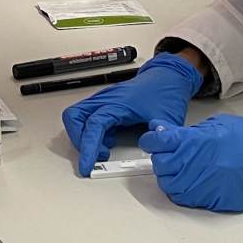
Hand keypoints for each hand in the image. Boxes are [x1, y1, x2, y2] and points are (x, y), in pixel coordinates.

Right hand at [62, 52, 202, 176]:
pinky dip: (92, 134)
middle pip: (74, 118)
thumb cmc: (165, 90)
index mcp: (119, 102)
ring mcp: (103, 101)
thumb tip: (155, 154)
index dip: (88, 147)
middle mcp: (106, 99)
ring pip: (77, 118)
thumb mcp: (166, 118)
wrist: (168, 76)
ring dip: (83, 137)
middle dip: (79, 141)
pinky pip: (87, 119)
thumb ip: (158, 138)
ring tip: (102, 149)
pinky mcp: (105, 105)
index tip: (86, 165)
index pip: (94, 125)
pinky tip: (108, 140)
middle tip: (93, 156)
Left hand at [139, 114, 242, 212]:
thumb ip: (192, 132)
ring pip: (171, 186)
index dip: (152, 140)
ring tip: (178, 167)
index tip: (153, 139)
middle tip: (167, 152)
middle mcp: (200, 166)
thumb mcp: (222, 125)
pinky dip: (182, 191)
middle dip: (161, 158)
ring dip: (169, 176)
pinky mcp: (215, 202)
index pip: (162, 142)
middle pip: (162, 166)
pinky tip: (189, 181)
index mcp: (202, 142)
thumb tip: (167, 134)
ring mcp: (207, 186)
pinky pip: (187, 199)